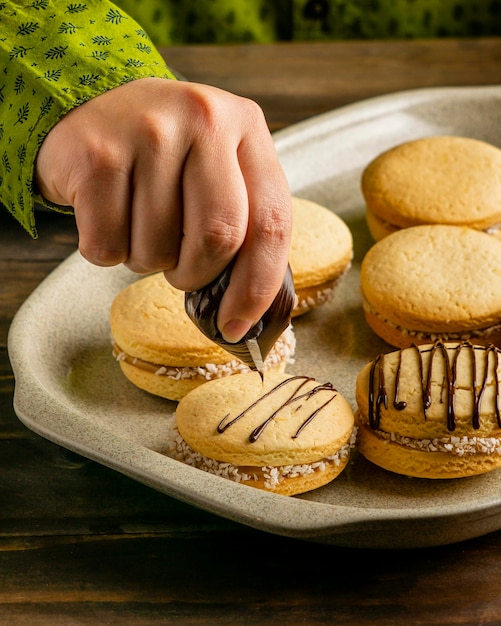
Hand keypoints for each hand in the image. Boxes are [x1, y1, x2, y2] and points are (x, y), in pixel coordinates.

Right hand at [35, 78, 291, 341]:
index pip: (271, 223)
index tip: (236, 324)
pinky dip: (107, 252)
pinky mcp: (96, 153)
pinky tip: (108, 217)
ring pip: (157, 249)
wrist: (90, 110)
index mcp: (247, 128)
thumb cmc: (165, 158)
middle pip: (218, 238)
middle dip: (195, 274)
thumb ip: (242, 222)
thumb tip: (243, 315)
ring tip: (139, 225)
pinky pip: (107, 244)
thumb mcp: (217, 169)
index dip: (257, 286)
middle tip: (179, 267)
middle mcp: (204, 119)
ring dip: (146, 261)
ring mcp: (149, 131)